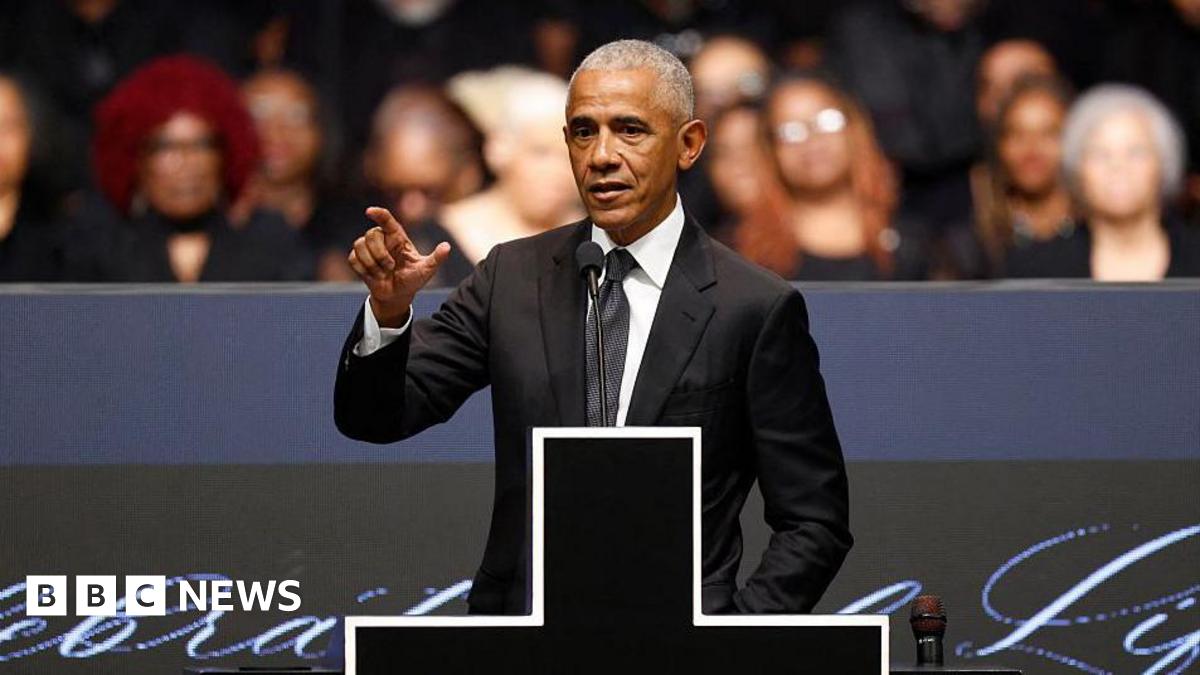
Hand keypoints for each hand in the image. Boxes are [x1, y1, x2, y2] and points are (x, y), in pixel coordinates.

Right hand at [348, 207, 450, 326]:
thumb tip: (446, 247)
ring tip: (382, 274)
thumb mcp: (426, 270)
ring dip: (371, 263)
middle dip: (379, 253)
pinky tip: (373, 276)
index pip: (387, 220)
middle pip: (371, 234)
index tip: (370, 211)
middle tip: (390, 267)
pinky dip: (363, 269)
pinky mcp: (358, 259)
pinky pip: (353, 258)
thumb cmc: (413, 280)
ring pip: (360, 245)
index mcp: (397, 238)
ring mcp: (368, 249)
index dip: (379, 213)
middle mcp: (382, 239)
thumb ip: (436, 258)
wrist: (398, 296)